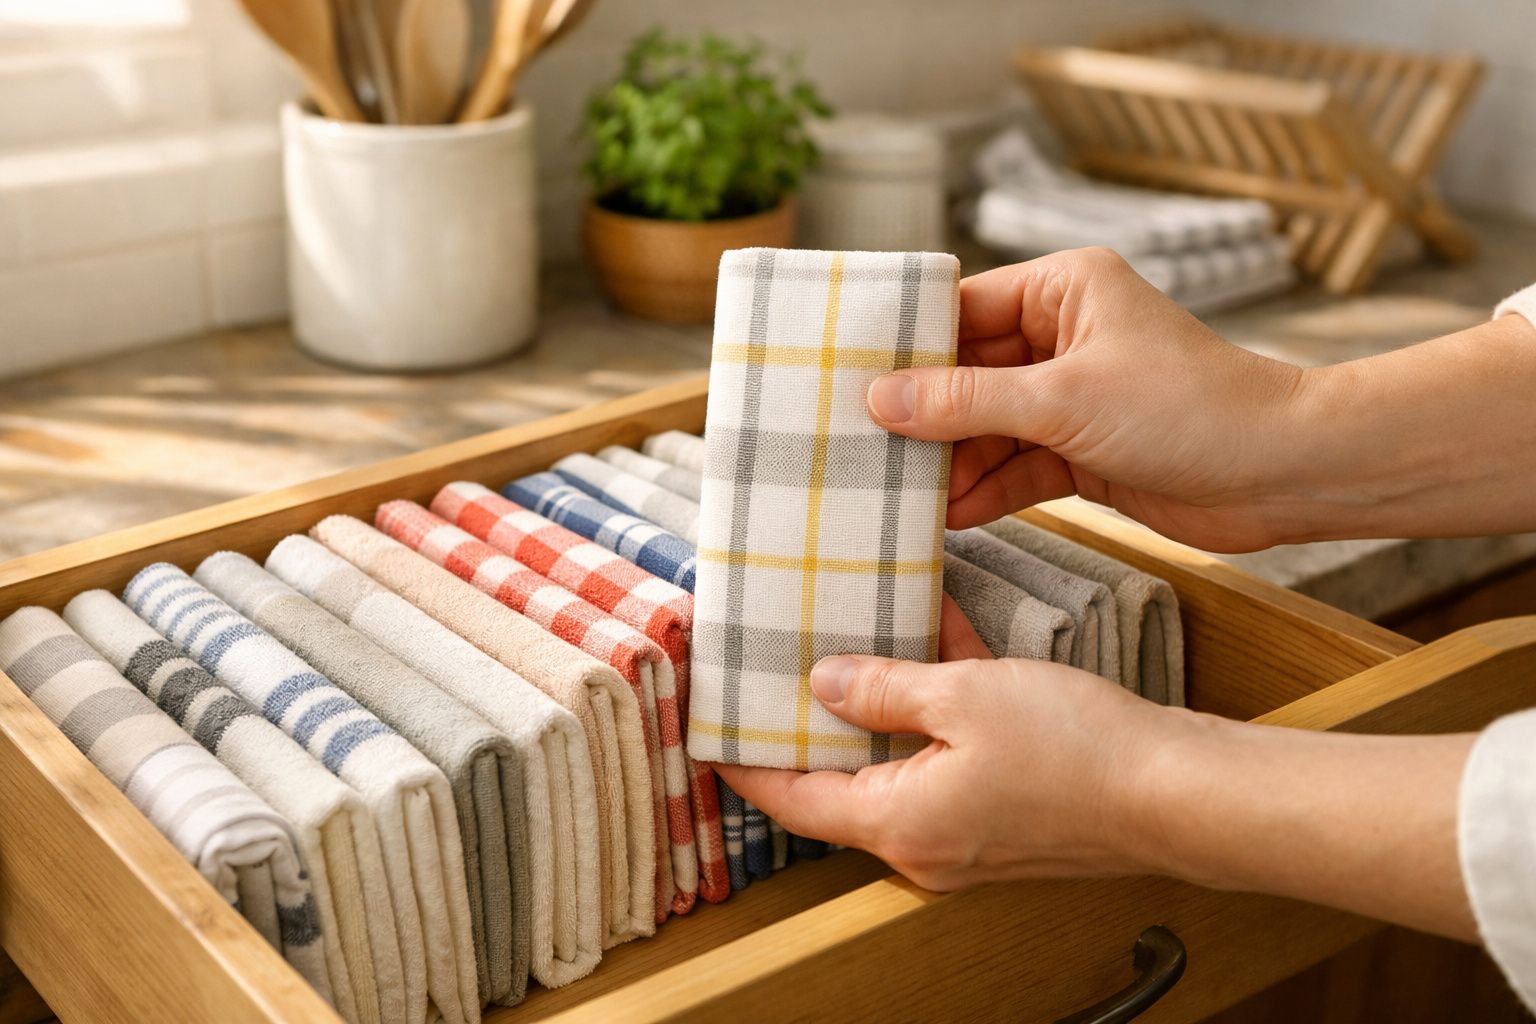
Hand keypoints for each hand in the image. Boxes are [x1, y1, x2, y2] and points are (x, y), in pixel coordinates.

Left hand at [712, 596, 1186, 889]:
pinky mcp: (1004, 815)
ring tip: (852, 642)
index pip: (791, 799)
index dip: (744, 763)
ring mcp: (966, 834)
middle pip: (840, 784)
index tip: (712, 728)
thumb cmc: (1077, 751)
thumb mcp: (964, 696)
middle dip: (812, 724)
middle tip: (777, 670)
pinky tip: (940, 640)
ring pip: (897, 764)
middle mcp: (924, 843)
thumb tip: (825, 682)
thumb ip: (884, 687)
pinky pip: (947, 759)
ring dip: (879, 706)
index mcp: (898, 824)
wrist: (1178, 791)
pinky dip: (937, 711)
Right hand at [865, 248, 1311, 551]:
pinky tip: (947, 517)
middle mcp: (1064, 336)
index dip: (905, 347)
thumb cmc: (1192, 409)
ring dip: (950, 463)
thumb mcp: (1064, 399)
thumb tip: (881, 399)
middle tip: (859, 448)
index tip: (845, 379)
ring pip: (987, 427)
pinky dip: (986, 491)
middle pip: (966, 374)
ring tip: (896, 494)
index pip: (961, 310)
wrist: (1284, 475)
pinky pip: (1016, 467)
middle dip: (922, 416)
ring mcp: (1073, 396)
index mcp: (1063, 291)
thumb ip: (967, 401)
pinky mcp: (1084, 450)